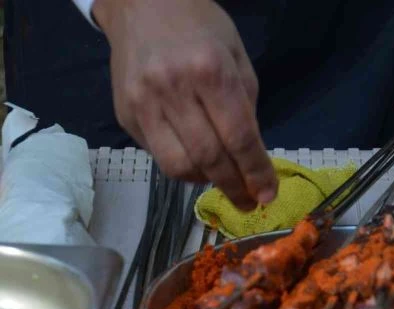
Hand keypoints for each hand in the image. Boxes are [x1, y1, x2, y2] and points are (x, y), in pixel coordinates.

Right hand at [93, 0, 275, 209]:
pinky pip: (157, 156)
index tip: (268, 195)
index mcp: (210, 71)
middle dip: (234, 188)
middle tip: (249, 203)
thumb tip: (252, 157)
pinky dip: (182, 167)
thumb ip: (246, 107)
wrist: (142, 2)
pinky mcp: (124, 114)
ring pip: (178, 166)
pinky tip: (196, 161)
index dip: (256, 172)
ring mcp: (143, 103)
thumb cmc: (201, 27)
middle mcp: (173, 88)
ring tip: (222, 180)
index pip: (239, 137)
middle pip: (209, 158)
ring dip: (206, 182)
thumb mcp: (237, 58)